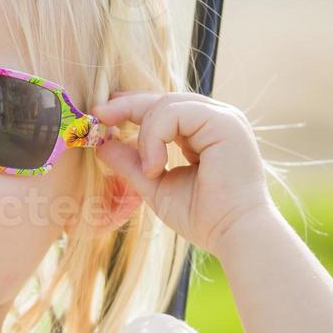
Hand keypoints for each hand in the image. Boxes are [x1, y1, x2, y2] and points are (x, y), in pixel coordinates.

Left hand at [91, 91, 276, 256]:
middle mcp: (215, 119)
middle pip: (162, 99)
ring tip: (149, 169)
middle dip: (127, 106)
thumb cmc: (202, 216)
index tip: (101, 114)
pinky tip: (156, 166)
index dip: (130, 107)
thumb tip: (102, 145)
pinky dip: (156, 137)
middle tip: (99, 115)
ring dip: (146, 135)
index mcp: (203, 131)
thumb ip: (131, 163)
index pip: (162, 108)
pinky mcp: (225, 122)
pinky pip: (175, 112)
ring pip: (166, 104)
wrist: (233, 233)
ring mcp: (223, 118)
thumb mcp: (155, 184)